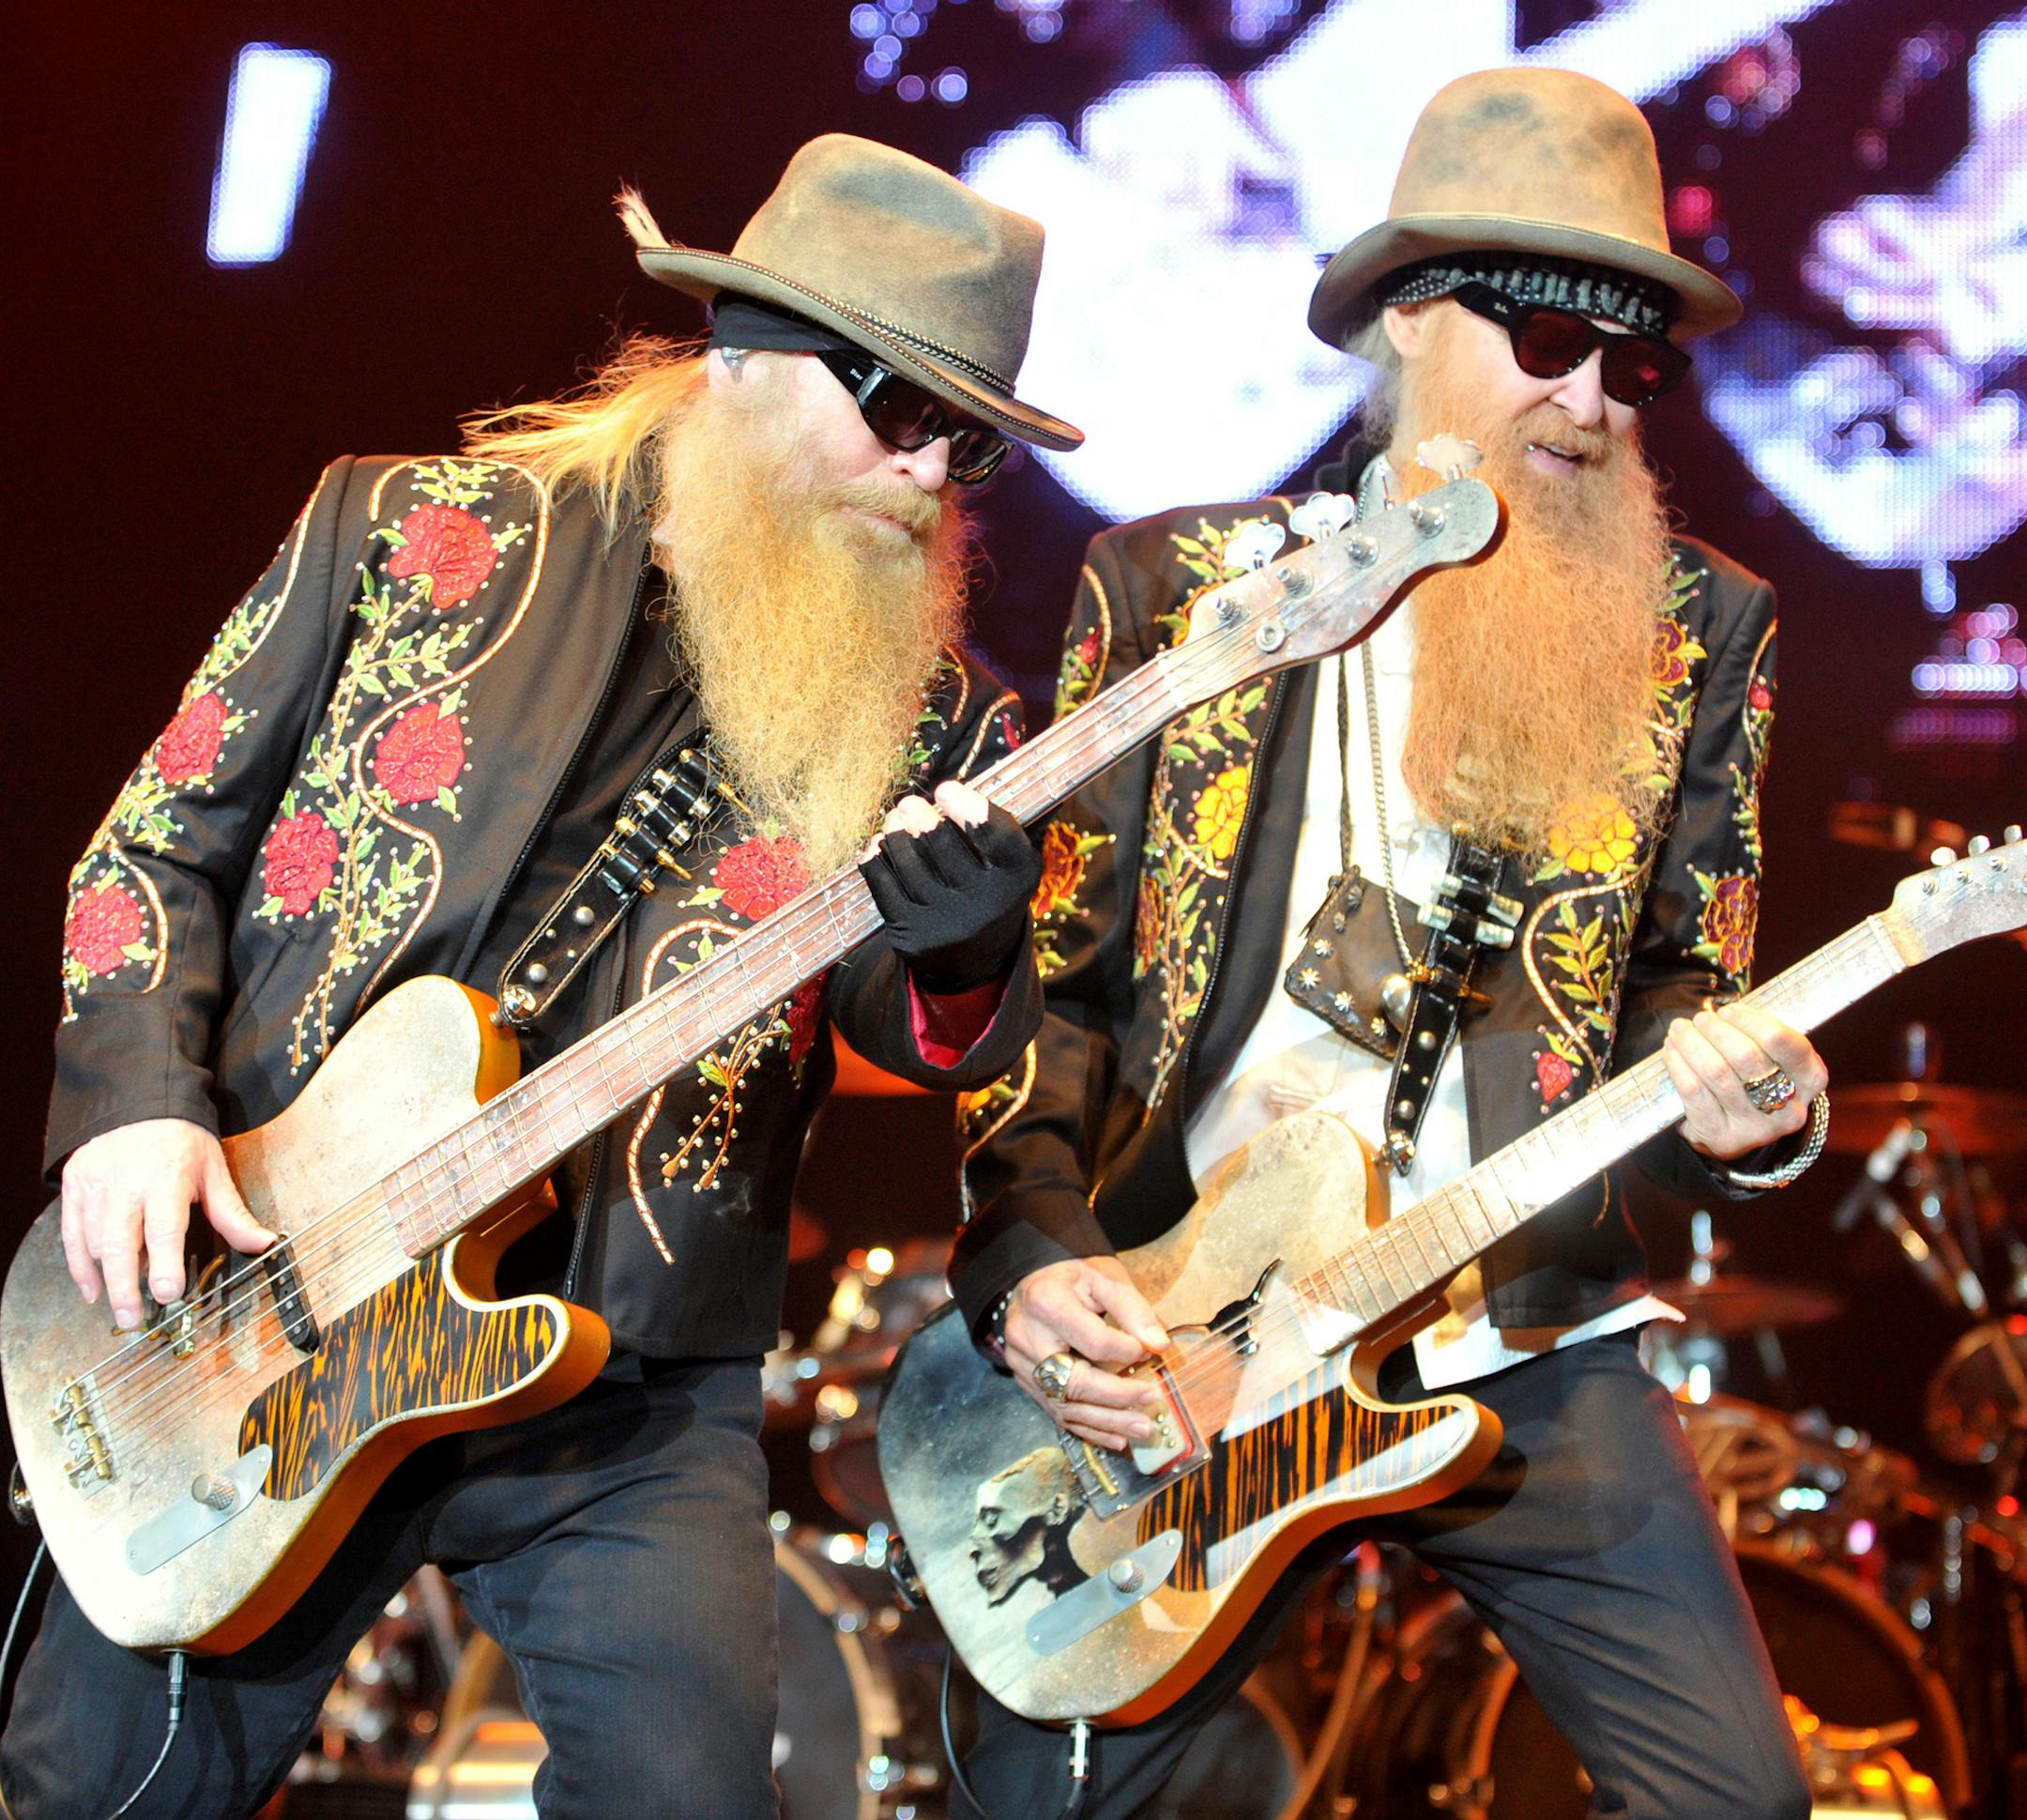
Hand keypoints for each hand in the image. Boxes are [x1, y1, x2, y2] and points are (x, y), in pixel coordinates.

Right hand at [60, 1118, 276, 1329]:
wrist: (140, 1102)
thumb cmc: (181, 1140)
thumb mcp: (213, 1170)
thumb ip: (231, 1213)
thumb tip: (262, 1244)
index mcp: (166, 1178)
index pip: (163, 1229)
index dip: (164, 1265)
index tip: (168, 1294)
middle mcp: (125, 1183)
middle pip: (120, 1245)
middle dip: (125, 1288)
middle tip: (134, 1320)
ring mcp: (95, 1185)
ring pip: (95, 1243)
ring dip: (108, 1277)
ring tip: (125, 1300)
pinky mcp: (74, 1186)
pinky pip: (71, 1235)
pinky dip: (79, 1267)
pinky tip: (92, 1290)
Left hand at [860, 781, 1040, 992]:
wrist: (976, 958)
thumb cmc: (988, 888)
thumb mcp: (1006, 862)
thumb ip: (986, 827)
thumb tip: (936, 797)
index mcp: (1017, 876)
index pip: (997, 837)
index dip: (968, 808)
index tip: (944, 788)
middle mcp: (986, 904)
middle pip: (943, 846)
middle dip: (919, 817)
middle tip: (907, 804)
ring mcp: (947, 924)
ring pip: (908, 864)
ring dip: (894, 835)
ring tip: (893, 821)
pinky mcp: (913, 937)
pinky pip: (884, 887)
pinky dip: (876, 861)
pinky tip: (877, 846)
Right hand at [1001, 1256, 1169, 1451]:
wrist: (1034, 1284)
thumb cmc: (1073, 1280)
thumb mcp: (1103, 1278)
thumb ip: (1132, 1308)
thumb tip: (1158, 1345)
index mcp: (1045, 1302)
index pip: (1092, 1340)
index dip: (1126, 1351)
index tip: (1150, 1352)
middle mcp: (1026, 1337)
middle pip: (1073, 1380)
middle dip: (1117, 1396)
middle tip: (1151, 1400)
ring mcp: (1020, 1364)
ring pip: (1064, 1405)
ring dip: (1107, 1421)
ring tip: (1142, 1428)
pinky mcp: (1024, 1383)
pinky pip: (1056, 1414)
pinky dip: (1089, 1430)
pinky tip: (1117, 1438)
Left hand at [1662, 1006, 1827, 1160]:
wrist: (1736, 1131)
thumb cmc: (1755, 1081)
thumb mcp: (1772, 1059)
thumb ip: (1759, 1036)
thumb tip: (1722, 1012)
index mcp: (1810, 1080)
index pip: (1785, 1043)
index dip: (1751, 1021)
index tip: (1728, 1010)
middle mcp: (1788, 1109)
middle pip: (1746, 1056)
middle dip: (1716, 1030)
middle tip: (1700, 1018)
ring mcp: (1756, 1128)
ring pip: (1716, 1072)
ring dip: (1691, 1043)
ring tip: (1680, 1029)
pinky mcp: (1722, 1137)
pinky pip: (1694, 1092)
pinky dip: (1678, 1065)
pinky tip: (1671, 1050)